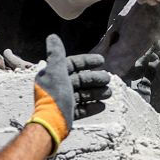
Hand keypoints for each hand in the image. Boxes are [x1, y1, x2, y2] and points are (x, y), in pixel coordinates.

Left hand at [27, 33, 112, 150]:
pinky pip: (81, 109)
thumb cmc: (54, 96)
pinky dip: (91, 107)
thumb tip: (52, 36)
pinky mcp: (67, 115)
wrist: (51, 124)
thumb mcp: (56, 71)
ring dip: (96, 92)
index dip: (87, 61)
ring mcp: (62, 101)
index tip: (101, 61)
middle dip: (94, 79)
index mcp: (53, 75)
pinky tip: (102, 106)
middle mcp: (57, 87)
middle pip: (80, 79)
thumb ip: (56, 54)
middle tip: (108, 79)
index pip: (72, 64)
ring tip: (109, 93)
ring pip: (82, 94)